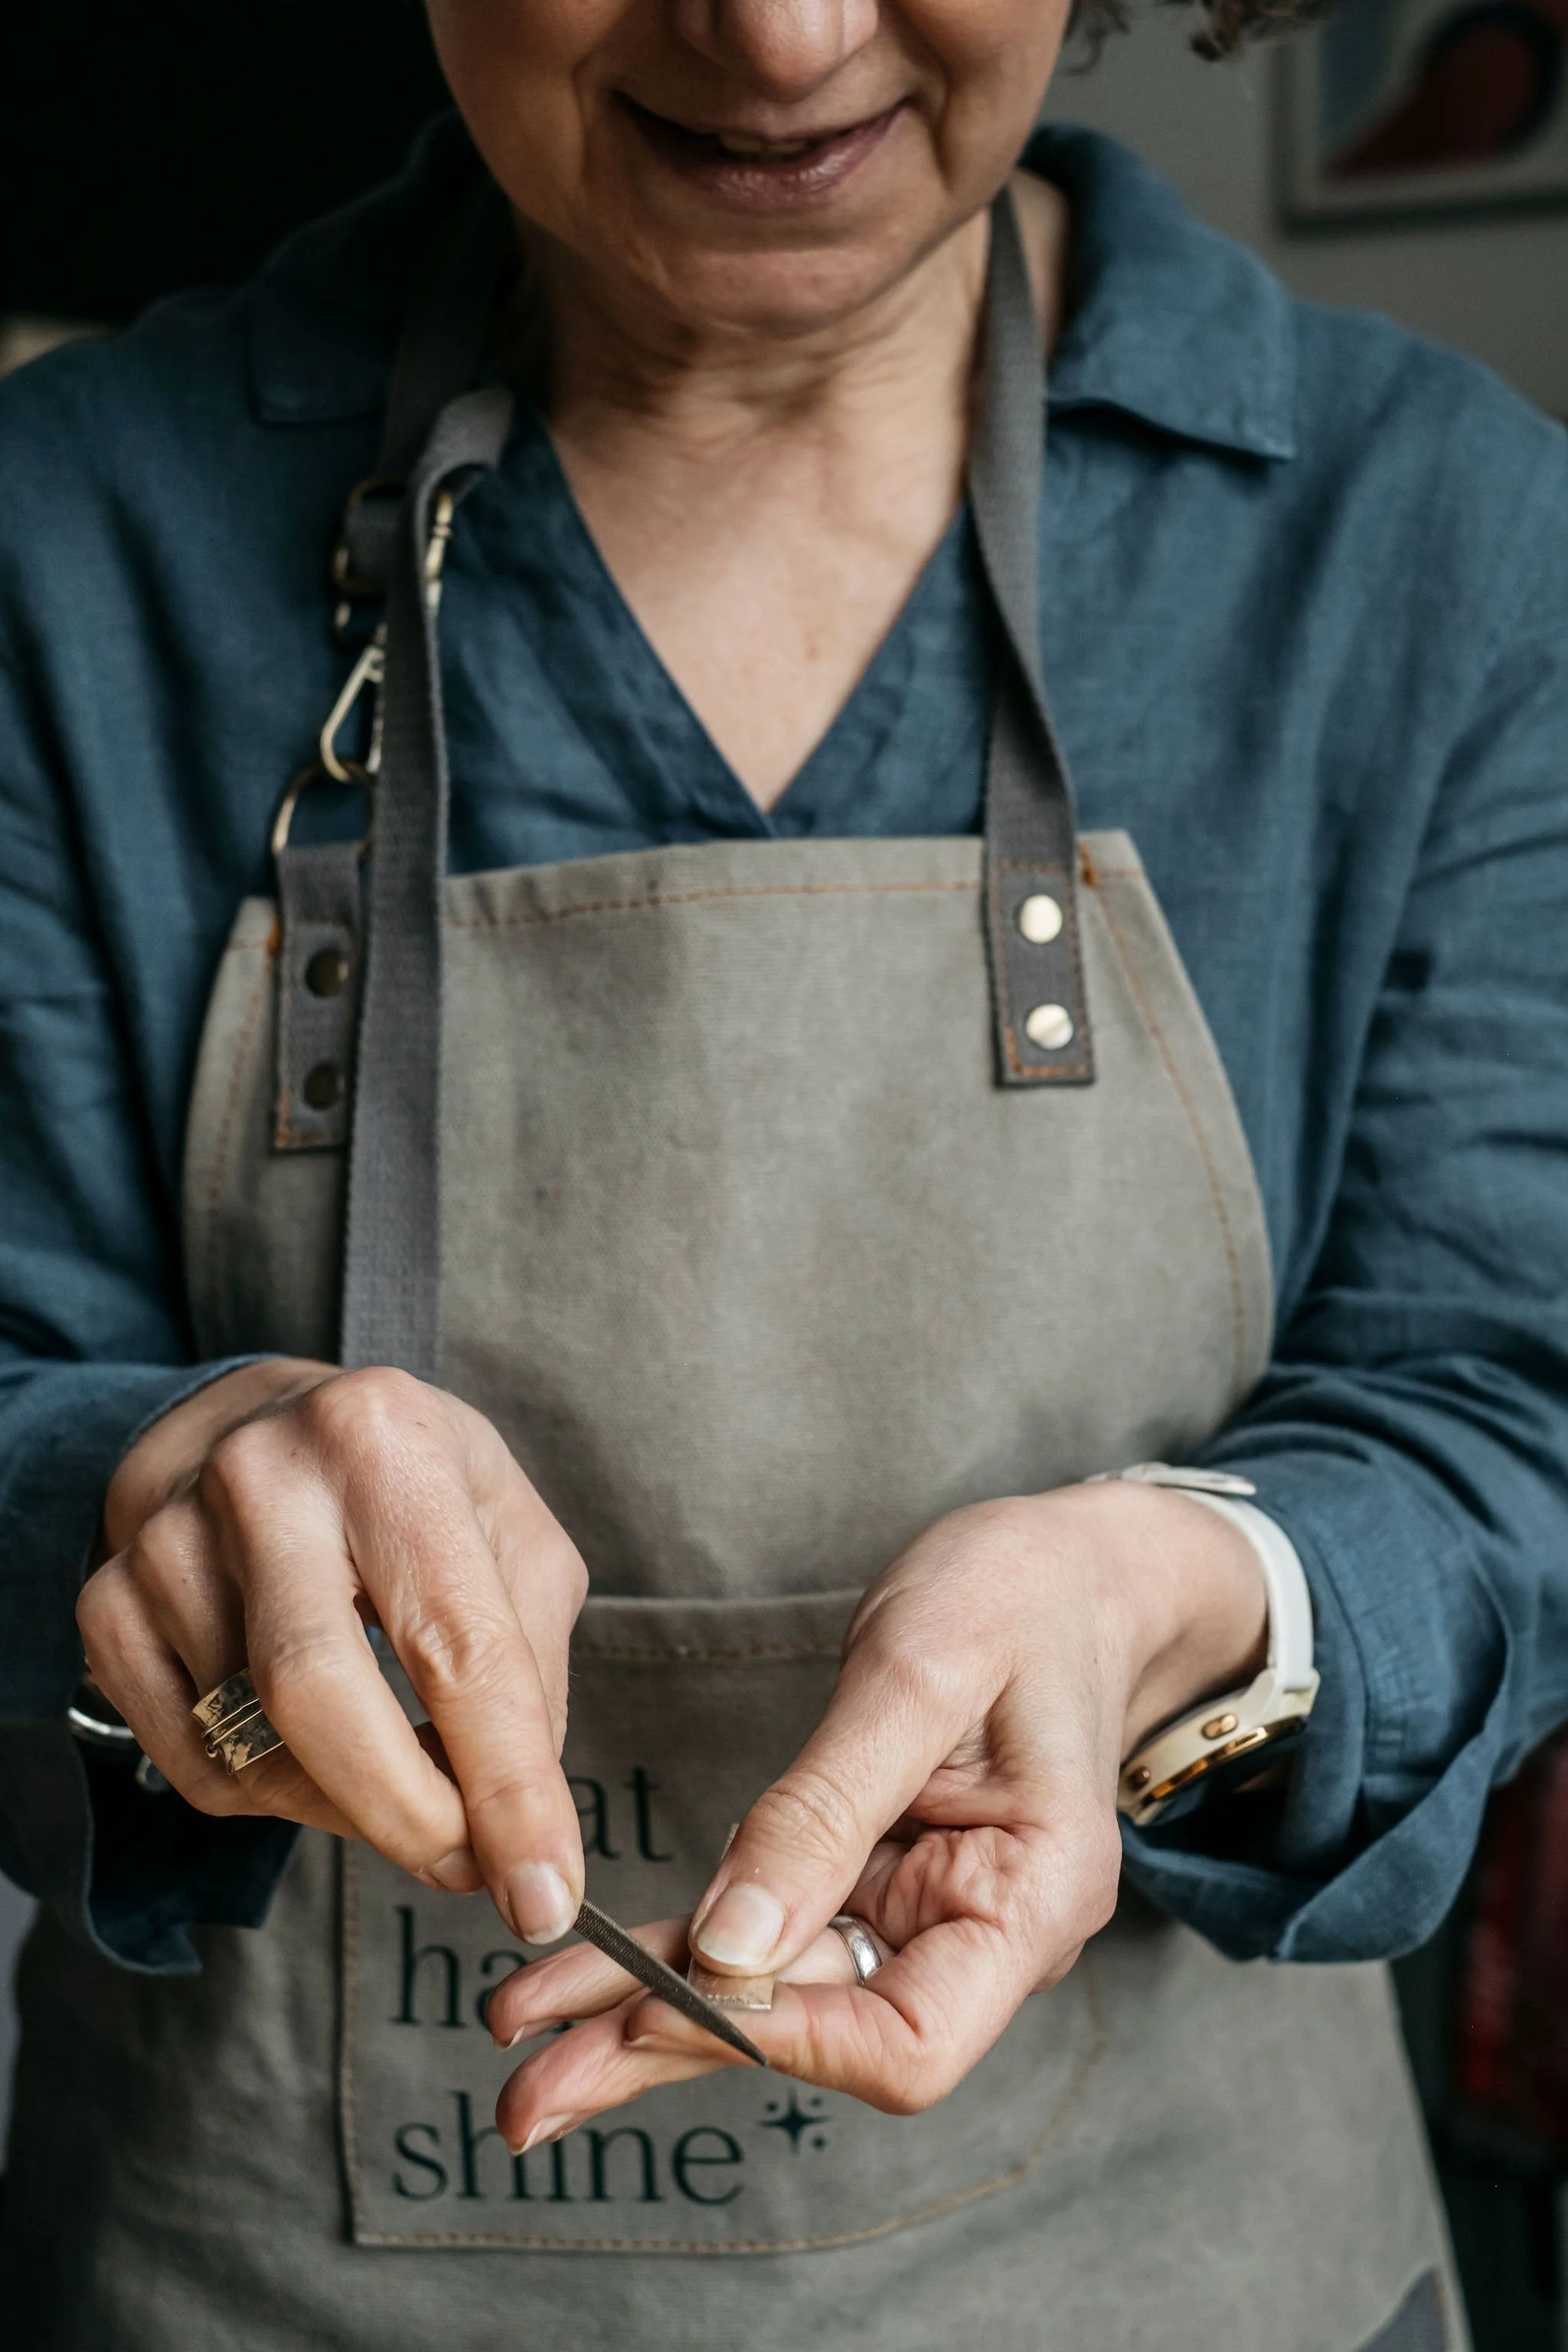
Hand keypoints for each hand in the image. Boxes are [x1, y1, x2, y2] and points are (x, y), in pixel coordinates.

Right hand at [77, 1359, 587, 1941]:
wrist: (260, 1425)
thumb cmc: (408, 1484)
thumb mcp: (508, 1529)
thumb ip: (531, 1661)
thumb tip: (521, 1814)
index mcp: (385, 1440)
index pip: (455, 1644)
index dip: (507, 1785)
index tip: (546, 1892)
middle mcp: (263, 1477)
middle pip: (318, 1697)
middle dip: (407, 1816)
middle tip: (467, 1871)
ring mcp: (169, 1540)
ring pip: (255, 1747)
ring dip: (349, 1805)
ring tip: (401, 1776)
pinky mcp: (109, 1603)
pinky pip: (195, 1763)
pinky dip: (273, 1794)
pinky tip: (315, 1750)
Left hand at [486, 1480, 1264, 2141]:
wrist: (1069, 1566)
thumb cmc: (1020, 1596)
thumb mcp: (923, 1671)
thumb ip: (829, 1808)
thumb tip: (733, 1948)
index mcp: (1029, 1901)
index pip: (909, 2041)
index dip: (785, 2040)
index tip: (667, 2000)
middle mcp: (976, 1932)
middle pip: (817, 2038)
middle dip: (668, 2055)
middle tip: (528, 2098)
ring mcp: (920, 1908)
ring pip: (772, 1990)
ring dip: (643, 2015)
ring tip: (520, 2039)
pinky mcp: (867, 1873)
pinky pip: (761, 1927)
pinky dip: (674, 1949)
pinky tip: (583, 1977)